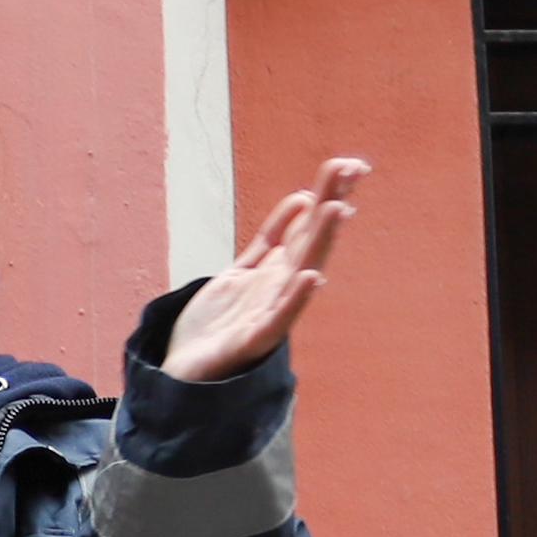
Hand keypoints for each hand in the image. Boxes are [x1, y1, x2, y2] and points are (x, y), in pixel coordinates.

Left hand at [161, 158, 364, 384]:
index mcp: (277, 271)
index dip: (327, 195)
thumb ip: (272, 240)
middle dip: (330, 205)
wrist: (183, 370)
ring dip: (320, 241)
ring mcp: (267, 314)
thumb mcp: (243, 270)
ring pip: (299, 272)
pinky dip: (295, 300)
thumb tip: (303, 199)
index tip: (350, 166)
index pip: (307, 226)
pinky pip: (276, 319)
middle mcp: (278, 289)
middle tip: (352, 170)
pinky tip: (311, 278)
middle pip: (309, 240)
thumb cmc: (215, 325)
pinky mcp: (251, 342)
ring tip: (338, 209)